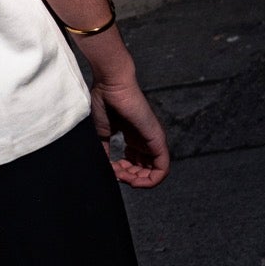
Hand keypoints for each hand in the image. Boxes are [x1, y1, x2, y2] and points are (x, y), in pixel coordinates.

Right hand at [90, 73, 169, 188]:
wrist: (111, 84)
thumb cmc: (104, 101)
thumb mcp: (102, 133)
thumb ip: (106, 151)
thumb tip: (105, 169)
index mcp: (134, 138)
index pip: (136, 165)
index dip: (123, 173)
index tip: (111, 169)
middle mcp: (146, 141)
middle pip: (145, 171)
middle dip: (129, 178)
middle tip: (115, 173)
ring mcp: (153, 140)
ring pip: (154, 173)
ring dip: (137, 180)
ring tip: (121, 174)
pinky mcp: (158, 140)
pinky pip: (162, 168)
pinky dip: (150, 180)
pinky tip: (133, 179)